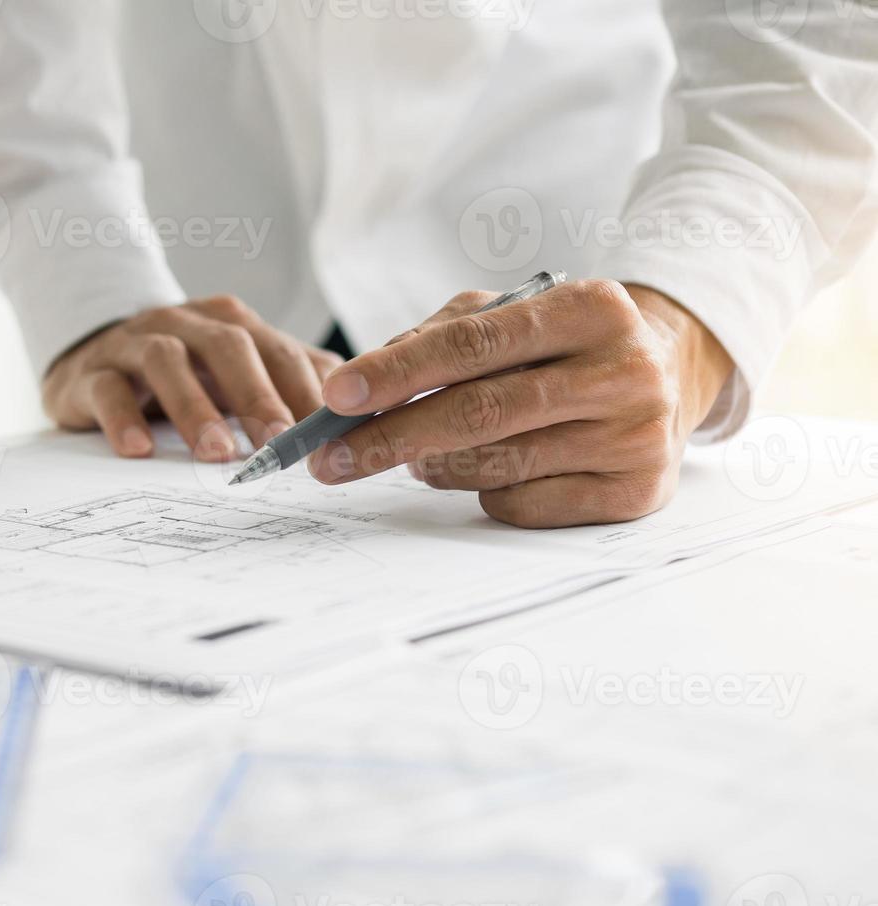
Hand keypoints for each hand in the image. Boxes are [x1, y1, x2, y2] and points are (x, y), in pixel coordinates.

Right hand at [42, 297, 343, 460]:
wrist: (93, 356)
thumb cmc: (184, 374)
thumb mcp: (238, 374)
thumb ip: (292, 384)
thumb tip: (357, 417)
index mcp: (230, 324)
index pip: (278, 351)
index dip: (305, 391)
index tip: (329, 436)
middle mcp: (185, 324)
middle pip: (228, 348)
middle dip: (258, 396)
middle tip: (280, 444)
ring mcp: (135, 343)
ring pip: (167, 363)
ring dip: (195, 408)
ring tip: (216, 454)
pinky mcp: (92, 372)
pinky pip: (108, 390)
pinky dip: (123, 418)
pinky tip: (139, 451)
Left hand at [309, 280, 736, 527]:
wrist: (664, 377)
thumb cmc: (562, 346)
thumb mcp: (512, 317)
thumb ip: (438, 337)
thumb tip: (360, 388)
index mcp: (592, 308)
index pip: (474, 343)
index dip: (398, 372)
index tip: (337, 397)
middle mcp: (624, 371)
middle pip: (481, 411)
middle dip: (393, 436)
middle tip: (332, 458)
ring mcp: (636, 436)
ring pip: (498, 464)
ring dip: (433, 466)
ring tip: (412, 457)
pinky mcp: (634, 492)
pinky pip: (523, 505)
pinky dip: (483, 494)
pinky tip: (483, 475)